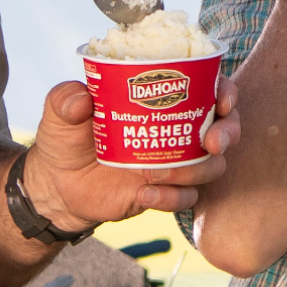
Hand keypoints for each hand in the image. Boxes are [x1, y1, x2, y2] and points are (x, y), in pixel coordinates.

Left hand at [19, 75, 240, 234]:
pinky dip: (171, 198)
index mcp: (164, 100)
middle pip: (225, 127)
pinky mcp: (166, 192)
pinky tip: (143, 195)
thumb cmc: (67, 139)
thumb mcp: (60, 112)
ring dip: (194, 170)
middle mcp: (178, 129)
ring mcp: (176, 162)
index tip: (222, 101)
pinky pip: (186, 198)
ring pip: (212, 167)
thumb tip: (81, 100)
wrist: (57, 186)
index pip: (209, 88)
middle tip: (211, 142)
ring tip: (153, 173)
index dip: (226, 92)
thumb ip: (65, 99)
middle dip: (228, 133)